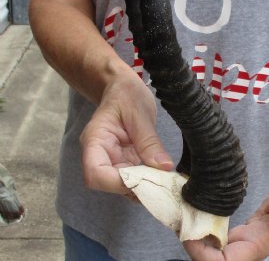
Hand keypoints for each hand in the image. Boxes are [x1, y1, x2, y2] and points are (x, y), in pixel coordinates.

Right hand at [80, 68, 173, 196]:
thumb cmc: (126, 94)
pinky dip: (148, 180)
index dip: (118, 183)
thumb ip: (149, 141)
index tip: (146, 179)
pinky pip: (134, 177)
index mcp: (95, 140)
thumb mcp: (140, 113)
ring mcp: (112, 159)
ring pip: (123, 185)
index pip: (95, 174)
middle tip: (163, 183)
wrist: (124, 88)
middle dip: (136, 187)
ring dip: (144, 186)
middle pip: (109, 184)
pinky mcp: (125, 161)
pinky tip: (163, 176)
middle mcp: (100, 154)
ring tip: (166, 180)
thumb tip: (164, 168)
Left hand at [184, 160, 268, 260]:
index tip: (186, 233)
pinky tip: (196, 212)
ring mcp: (248, 238)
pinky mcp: (246, 229)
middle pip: (216, 260)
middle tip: (177, 220)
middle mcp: (252, 244)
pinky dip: (205, 228)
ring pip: (216, 250)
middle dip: (193, 246)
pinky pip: (221, 237)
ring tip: (181, 215)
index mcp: (261, 242)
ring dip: (196, 238)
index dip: (202, 255)